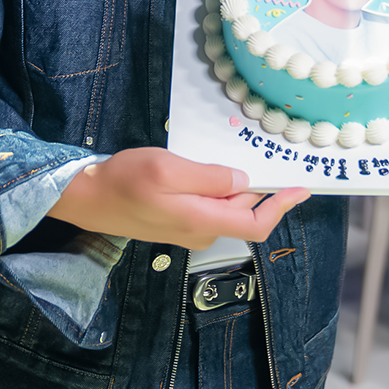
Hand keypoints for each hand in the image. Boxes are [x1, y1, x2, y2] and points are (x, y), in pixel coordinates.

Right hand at [48, 147, 309, 247]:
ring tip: (231, 157)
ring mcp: (188, 230)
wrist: (88, 198)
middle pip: (243, 214)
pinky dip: (218, 190)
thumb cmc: (125, 179)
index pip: (255, 225)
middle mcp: (200, 232)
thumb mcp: (167, 168)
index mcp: (201, 220)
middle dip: (259, 190)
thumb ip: (208, 177)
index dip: (282, 208)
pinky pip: (209, 207)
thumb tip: (242, 182)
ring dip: (235, 188)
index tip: (301, 189)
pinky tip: (207, 169)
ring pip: (226, 209)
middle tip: (266, 156)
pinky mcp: (176, 223)